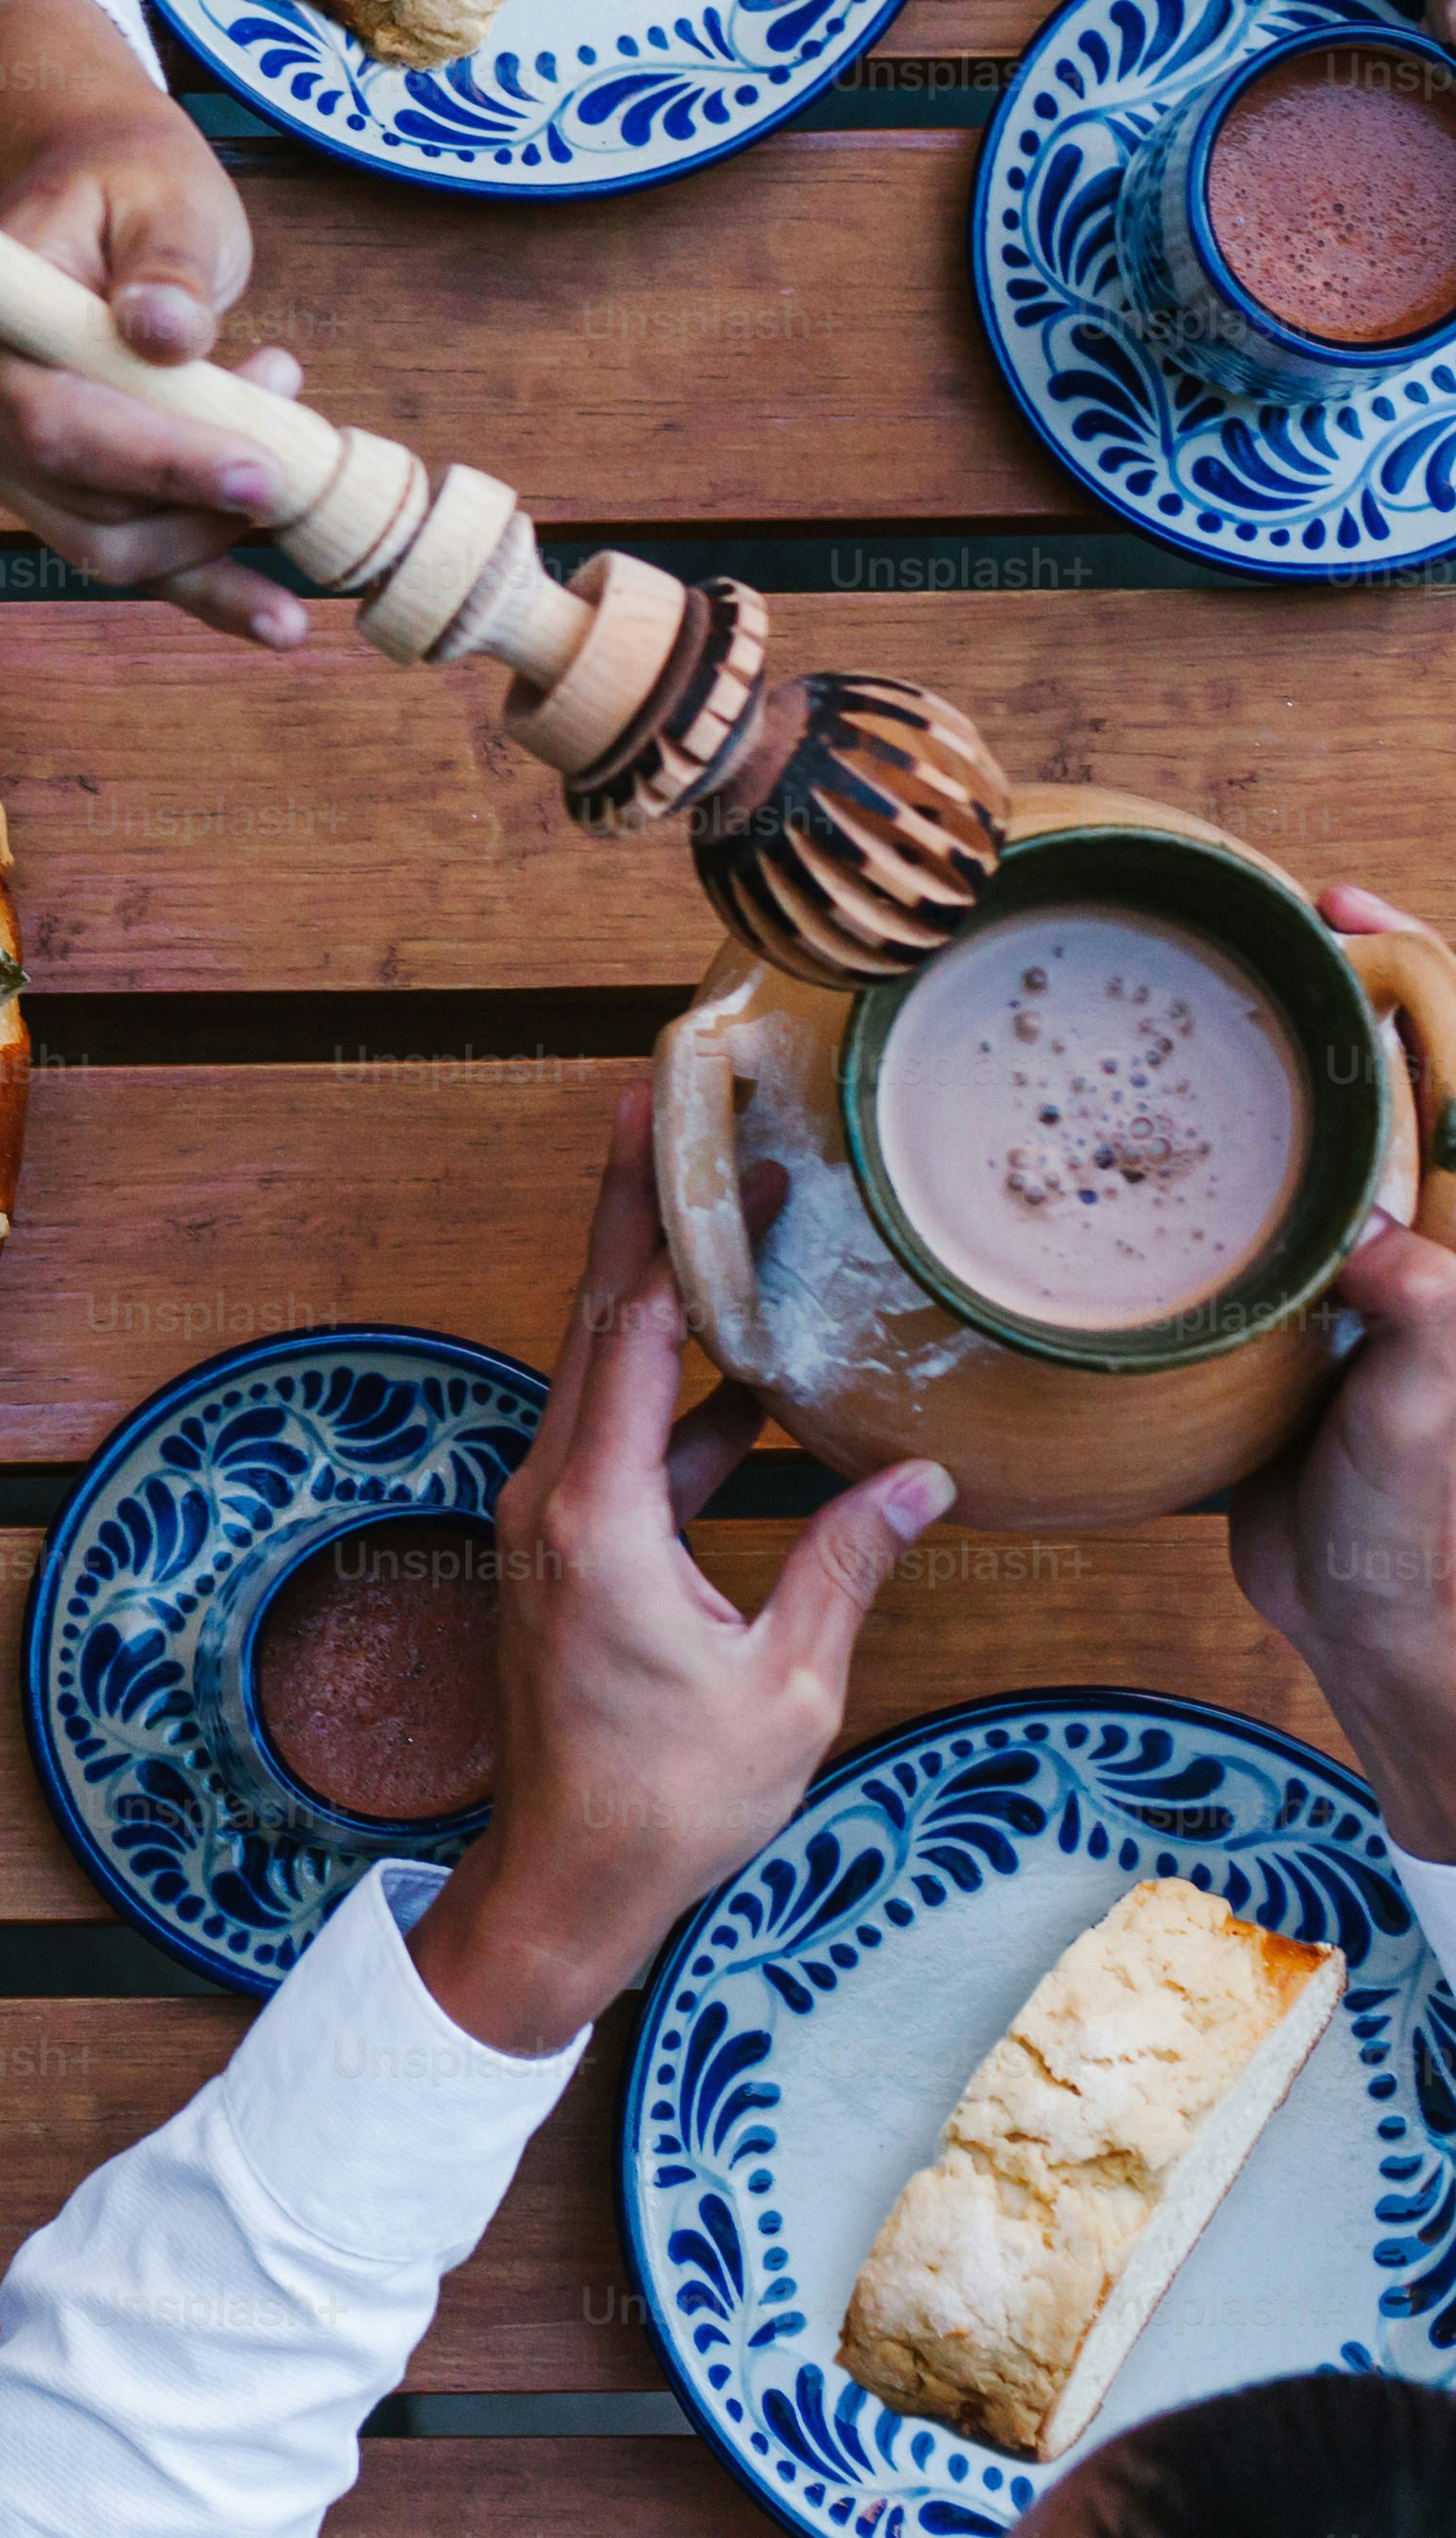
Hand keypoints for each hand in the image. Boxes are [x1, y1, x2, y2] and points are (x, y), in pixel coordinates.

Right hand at [0, 0, 309, 648]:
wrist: (83, 190)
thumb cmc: (123, 181)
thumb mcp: (161, 189)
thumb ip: (168, 260)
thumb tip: (165, 331)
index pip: (50, 418)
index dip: (154, 458)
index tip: (262, 468)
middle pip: (77, 495)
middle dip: (201, 501)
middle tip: (303, 474)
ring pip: (101, 543)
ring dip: (212, 531)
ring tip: (293, 454)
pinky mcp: (46, 491)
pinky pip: (121, 555)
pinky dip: (204, 590)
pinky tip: (277, 620)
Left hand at [404, 1084, 955, 2053]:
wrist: (566, 1878)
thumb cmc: (671, 1797)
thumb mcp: (786, 1680)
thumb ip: (846, 1565)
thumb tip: (920, 1475)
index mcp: (598, 1515)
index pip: (623, 1328)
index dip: (645, 1216)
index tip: (657, 1120)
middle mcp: (553, 1496)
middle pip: (601, 1323)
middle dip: (648, 1217)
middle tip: (682, 1113)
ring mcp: (550, 1519)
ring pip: (609, 1377)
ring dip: (670, 1301)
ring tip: (738, 1216)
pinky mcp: (566, 1549)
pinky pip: (622, 1441)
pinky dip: (678, 1394)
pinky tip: (752, 1371)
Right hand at [1231, 886, 1455, 1855]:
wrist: (1357, 1624)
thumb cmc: (1413, 1521)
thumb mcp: (1424, 1414)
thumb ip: (1427, 1322)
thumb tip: (1386, 1246)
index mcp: (1454, 1240)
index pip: (1455, 1065)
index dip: (1413, 974)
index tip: (1338, 912)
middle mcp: (1408, 1233)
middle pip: (1374, 1077)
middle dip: (1317, 990)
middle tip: (1236, 930)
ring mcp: (1336, 1272)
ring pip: (1296, 1137)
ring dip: (1242, 1070)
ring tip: (1162, 1009)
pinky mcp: (1272, 1315)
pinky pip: (1234, 1212)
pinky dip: (1184, 1167)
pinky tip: (1116, 1149)